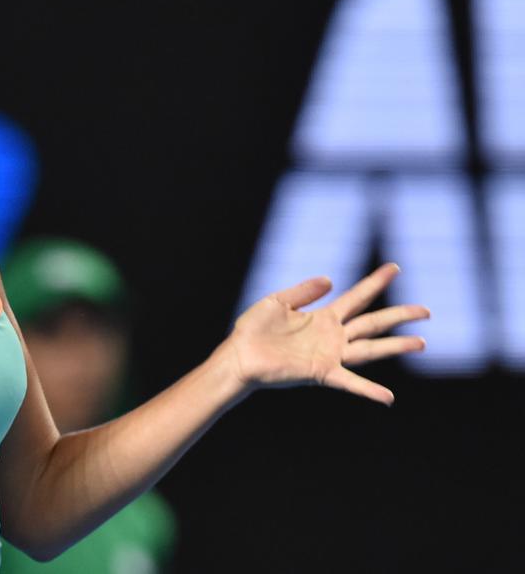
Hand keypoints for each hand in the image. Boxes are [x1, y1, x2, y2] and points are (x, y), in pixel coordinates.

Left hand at [216, 263, 427, 404]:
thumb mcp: (278, 301)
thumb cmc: (253, 330)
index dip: (375, 282)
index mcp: (323, 316)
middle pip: (373, 322)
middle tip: (426, 310)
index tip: (395, 268)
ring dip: (396, 346)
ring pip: (370, 348)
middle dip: (399, 315)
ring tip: (421, 343)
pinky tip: (388, 397)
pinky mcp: (321, 372)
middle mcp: (332, 336)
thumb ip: (304, 290)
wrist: (239, 356)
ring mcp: (330, 354)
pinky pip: (349, 381)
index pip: (356, 297)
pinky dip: (368, 390)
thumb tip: (331, 279)